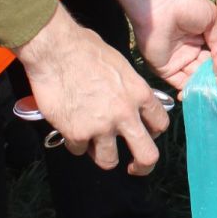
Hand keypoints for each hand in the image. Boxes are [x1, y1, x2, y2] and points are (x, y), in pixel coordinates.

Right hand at [16, 7, 169, 174]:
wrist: (56, 50)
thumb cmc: (85, 49)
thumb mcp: (120, 65)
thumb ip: (129, 88)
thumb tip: (132, 100)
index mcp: (139, 94)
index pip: (160, 124)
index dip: (153, 132)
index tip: (145, 134)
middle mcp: (125, 114)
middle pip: (147, 155)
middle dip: (143, 167)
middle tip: (135, 168)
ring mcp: (101, 127)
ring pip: (109, 161)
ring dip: (100, 154)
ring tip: (91, 142)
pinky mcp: (77, 133)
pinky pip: (78, 149)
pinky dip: (73, 142)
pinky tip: (68, 125)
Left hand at [99, 0, 216, 91]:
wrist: (162, 4)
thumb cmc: (188, 5)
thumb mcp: (211, 20)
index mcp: (201, 38)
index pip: (215, 57)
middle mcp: (190, 50)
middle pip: (205, 69)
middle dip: (216, 78)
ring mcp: (178, 60)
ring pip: (194, 78)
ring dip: (205, 86)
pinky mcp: (165, 68)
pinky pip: (180, 82)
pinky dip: (191, 89)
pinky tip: (204, 92)